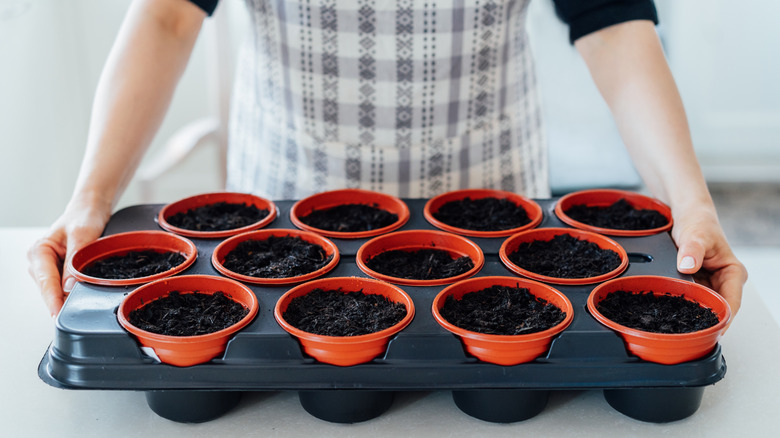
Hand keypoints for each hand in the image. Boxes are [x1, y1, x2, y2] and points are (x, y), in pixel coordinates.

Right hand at [27, 198, 110, 316]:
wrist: (90, 209)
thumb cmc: (84, 217)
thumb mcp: (83, 236)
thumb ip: (75, 261)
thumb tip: (69, 287)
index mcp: (39, 252)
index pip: (46, 283)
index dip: (53, 301)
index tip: (59, 315)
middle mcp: (39, 261)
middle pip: (50, 290)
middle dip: (63, 300)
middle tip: (80, 311)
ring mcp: (47, 268)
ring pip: (57, 290)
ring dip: (69, 296)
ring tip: (84, 299)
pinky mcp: (58, 271)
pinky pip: (64, 286)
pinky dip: (73, 290)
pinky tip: (83, 292)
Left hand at [672, 208, 746, 320]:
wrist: (687, 215)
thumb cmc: (697, 223)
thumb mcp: (695, 234)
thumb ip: (691, 250)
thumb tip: (688, 265)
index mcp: (732, 274)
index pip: (731, 304)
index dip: (721, 320)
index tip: (708, 332)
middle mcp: (724, 282)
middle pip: (715, 309)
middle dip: (701, 320)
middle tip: (684, 331)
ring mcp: (709, 284)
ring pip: (701, 305)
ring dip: (689, 313)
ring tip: (674, 323)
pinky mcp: (695, 283)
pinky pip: (689, 298)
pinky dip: (680, 303)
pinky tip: (668, 309)